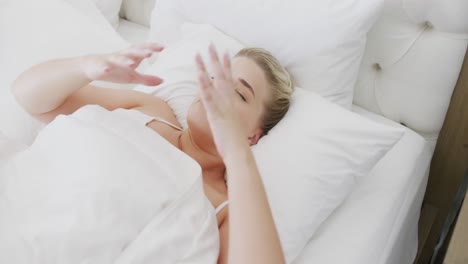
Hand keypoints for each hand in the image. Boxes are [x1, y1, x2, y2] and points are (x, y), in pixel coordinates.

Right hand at [79, 43, 163, 85]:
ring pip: (117, 59)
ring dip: (124, 60)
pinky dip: (104, 68)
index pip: (142, 49)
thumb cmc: (114, 70)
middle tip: (150, 53)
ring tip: (132, 63)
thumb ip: (147, 79)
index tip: (163, 47)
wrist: (91, 68)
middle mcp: (120, 56)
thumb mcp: (132, 76)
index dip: (152, 47)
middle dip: (140, 52)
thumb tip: (163, 81)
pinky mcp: (99, 67)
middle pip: (131, 51)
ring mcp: (109, 61)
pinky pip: (101, 67)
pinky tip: (106, 70)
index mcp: (129, 56)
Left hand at [195, 44, 248, 158]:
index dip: (227, 65)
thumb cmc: (236, 142)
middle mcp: (229, 101)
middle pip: (222, 75)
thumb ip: (229, 115)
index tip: (226, 52)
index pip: (230, 80)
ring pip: (214, 82)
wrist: (239, 152)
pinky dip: (204, 84)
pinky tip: (199, 74)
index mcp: (233, 103)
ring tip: (199, 54)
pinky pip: (208, 96)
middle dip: (216, 59)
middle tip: (211, 44)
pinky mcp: (216, 113)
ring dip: (206, 67)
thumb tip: (227, 113)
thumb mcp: (233, 125)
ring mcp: (223, 106)